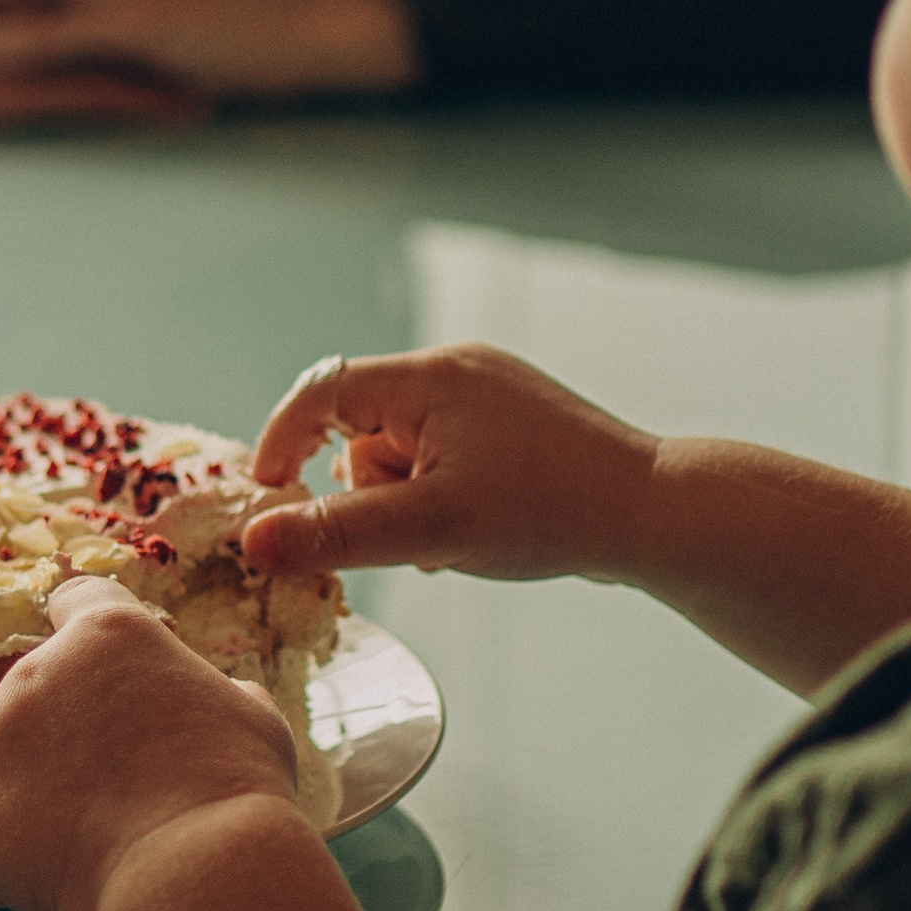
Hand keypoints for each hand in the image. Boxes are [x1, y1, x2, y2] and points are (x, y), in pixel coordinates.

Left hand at [0, 576, 299, 910]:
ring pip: (14, 759)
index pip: (76, 600)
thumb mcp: (251, 715)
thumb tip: (221, 697)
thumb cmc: (234, 791)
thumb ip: (213, 692)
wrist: (193, 877)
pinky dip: (23, 849)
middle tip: (126, 786)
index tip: (102, 667)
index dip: (89, 631)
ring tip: (106, 834)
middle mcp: (35, 671)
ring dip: (47, 788)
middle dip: (75, 731)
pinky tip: (72, 868)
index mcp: (106, 633)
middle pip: (45, 691)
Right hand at [242, 344, 660, 582]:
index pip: (320, 392)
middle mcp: (456, 370)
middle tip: (411, 532)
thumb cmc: (551, 513)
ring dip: (406, 499)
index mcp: (430, 377)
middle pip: (360, 425)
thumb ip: (337, 535)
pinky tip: (478, 531)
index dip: (281, 444)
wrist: (657, 516)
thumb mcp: (432, 530)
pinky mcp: (511, 423)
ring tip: (456, 535)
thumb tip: (254, 540)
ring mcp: (488, 394)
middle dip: (368, 489)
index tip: (269, 500)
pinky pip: (442, 456)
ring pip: (401, 448)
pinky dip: (440, 496)